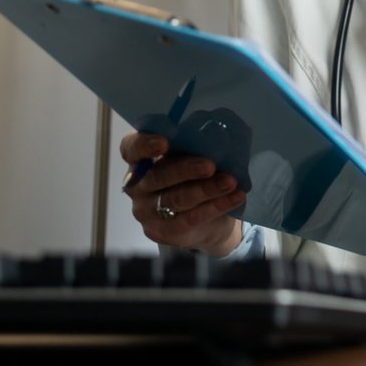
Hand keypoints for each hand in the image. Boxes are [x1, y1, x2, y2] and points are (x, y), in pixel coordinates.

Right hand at [119, 132, 244, 255]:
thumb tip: (219, 135)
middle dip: (185, 170)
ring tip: (229, 182)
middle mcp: (137, 186)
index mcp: (140, 160)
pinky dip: (216, 206)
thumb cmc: (196, 177)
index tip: (163, 142)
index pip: (131, 149)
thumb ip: (194, 147)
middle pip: (156, 176)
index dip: (143, 145)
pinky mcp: (162, 231)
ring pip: (175, 199)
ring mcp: (146, 211)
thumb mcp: (192, 157)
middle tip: (209, 166)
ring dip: (205, 189)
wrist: (207, 218)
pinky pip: (190, 218)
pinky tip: (235, 197)